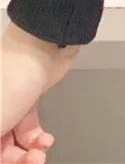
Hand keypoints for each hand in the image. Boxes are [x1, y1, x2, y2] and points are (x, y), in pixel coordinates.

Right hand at [1, 22, 80, 162]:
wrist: (44, 47)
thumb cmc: (12, 78)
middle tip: (29, 162)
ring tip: (38, 156)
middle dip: (13, 160)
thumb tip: (0, 154)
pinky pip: (26, 130)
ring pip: (10, 143)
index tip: (8, 162)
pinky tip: (44, 142)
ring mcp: (5, 107)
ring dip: (26, 154)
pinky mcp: (25, 101)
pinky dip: (36, 140)